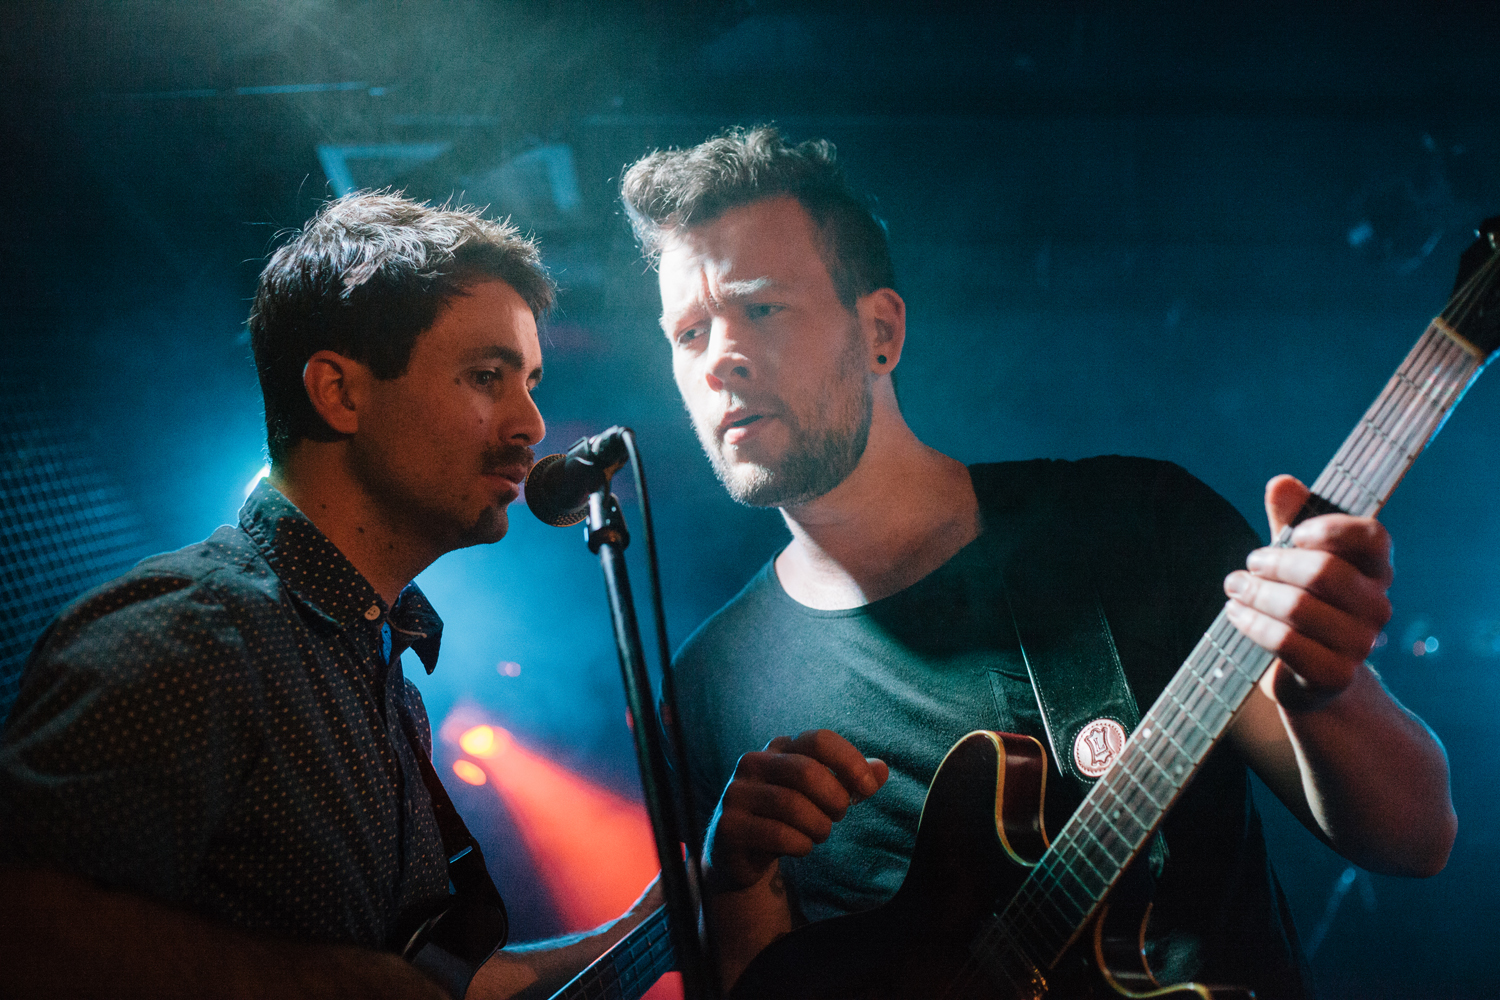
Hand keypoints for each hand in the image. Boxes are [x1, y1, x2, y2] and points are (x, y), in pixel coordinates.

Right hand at [702, 729, 888, 890]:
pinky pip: (778, 835)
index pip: (819, 740)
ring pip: (793, 806)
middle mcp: (753, 763)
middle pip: (806, 771)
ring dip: (819, 826)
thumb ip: (850, 781)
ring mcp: (736, 793)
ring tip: (819, 833)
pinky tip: (801, 847)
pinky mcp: (729, 825)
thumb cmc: (789, 818)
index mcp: (778, 748)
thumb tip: (881, 769)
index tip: (868, 787)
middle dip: (834, 799)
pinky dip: (801, 845)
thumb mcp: (821, 796)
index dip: (849, 761)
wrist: (741, 855)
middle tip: (838, 816)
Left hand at [1224, 475, 1392, 711]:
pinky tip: (1236, 614)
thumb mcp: (1294, 558)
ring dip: (1256, 595)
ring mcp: (1361, 643)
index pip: (1373, 537)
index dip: (1333, 529)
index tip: (1297, 534)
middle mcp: (1377, 605)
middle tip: (1247, 566)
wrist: (1307, 674)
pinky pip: (1287, 643)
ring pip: (1300, 607)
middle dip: (1274, 565)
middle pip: (1325, 571)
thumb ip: (1290, 521)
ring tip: (1234, 589)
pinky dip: (1253, 625)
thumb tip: (1281, 482)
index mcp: (1375, 569)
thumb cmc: (1303, 602)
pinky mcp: (1336, 674)